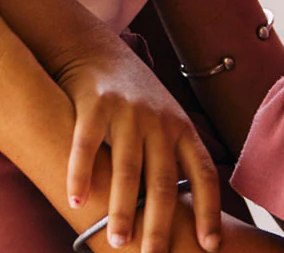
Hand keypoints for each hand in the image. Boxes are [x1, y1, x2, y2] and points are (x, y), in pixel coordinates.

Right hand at [53, 42, 221, 251]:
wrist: (96, 51)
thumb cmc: (135, 98)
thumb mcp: (166, 120)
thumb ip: (175, 158)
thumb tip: (188, 212)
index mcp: (183, 129)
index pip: (204, 175)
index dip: (209, 212)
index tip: (209, 246)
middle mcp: (160, 121)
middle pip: (164, 181)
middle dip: (158, 224)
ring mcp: (128, 112)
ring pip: (127, 169)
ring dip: (121, 210)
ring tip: (117, 240)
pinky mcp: (95, 104)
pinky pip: (86, 146)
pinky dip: (80, 176)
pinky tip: (75, 202)